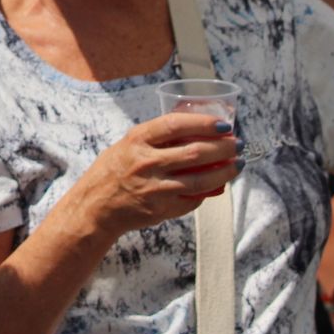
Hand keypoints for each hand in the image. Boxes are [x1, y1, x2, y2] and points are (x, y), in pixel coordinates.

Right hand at [66, 113, 240, 240]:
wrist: (95, 207)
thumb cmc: (112, 172)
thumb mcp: (128, 145)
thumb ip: (156, 138)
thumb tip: (195, 130)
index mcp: (137, 141)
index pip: (176, 125)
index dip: (205, 123)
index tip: (224, 124)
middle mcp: (146, 164)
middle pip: (195, 152)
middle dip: (224, 147)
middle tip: (237, 144)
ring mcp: (155, 188)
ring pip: (202, 180)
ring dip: (225, 171)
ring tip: (237, 164)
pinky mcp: (162, 209)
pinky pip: (193, 199)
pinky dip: (208, 192)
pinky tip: (217, 185)